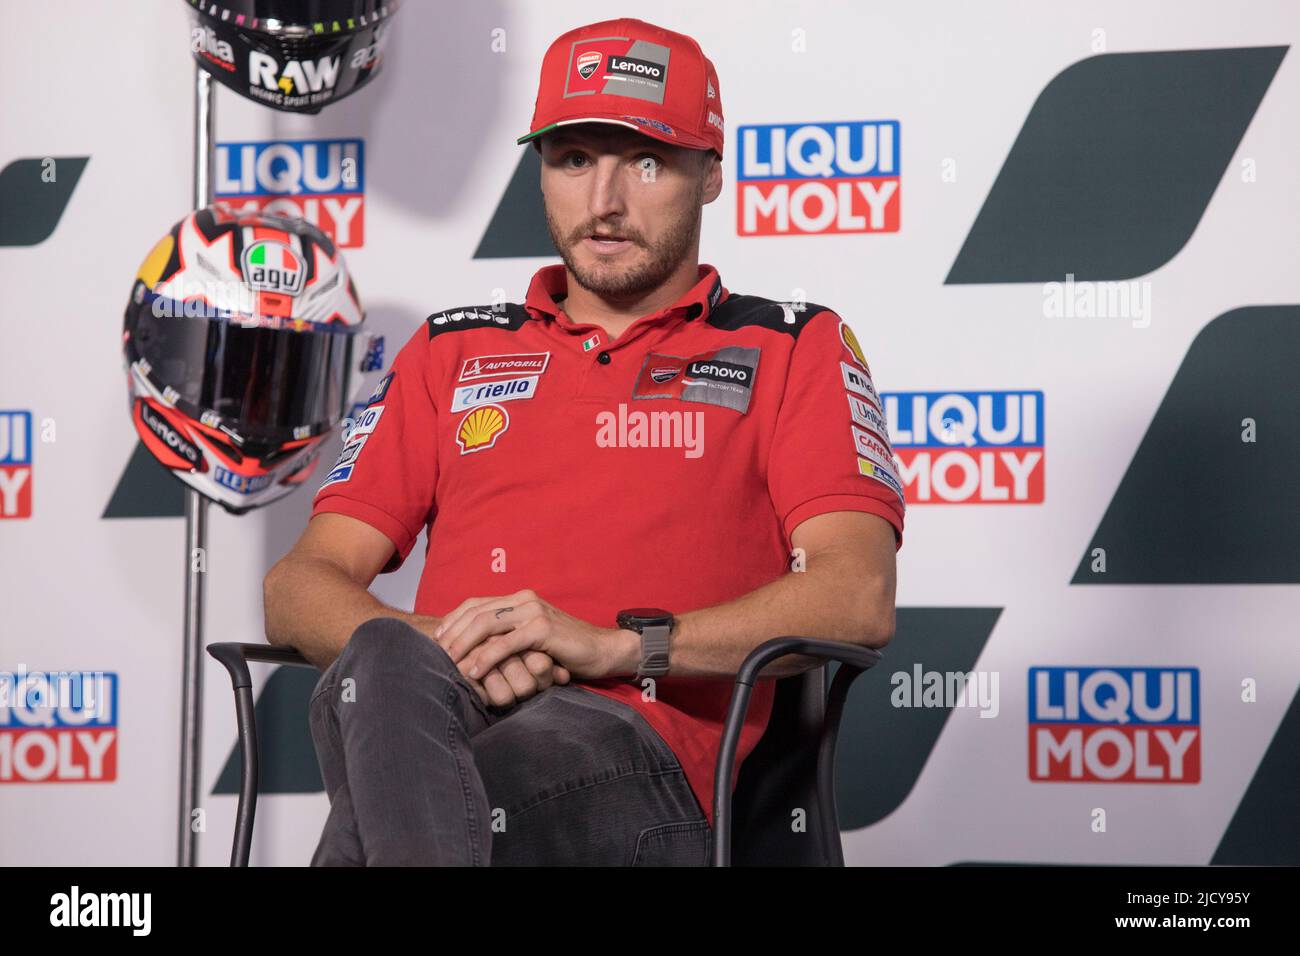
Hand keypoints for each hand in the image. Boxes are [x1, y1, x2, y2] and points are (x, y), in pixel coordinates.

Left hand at [407, 614, 569, 708]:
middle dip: (453, 633)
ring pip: (487, 624)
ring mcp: (534, 612)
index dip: (453, 620)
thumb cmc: (566, 649)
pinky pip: (507, 643)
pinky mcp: (543, 629)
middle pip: (477, 612)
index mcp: (519, 599)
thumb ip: (509, 635)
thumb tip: (477, 647)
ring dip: (464, 644)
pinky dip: (488, 657)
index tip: (437, 639)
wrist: (602, 650)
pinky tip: (475, 671)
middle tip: (436, 653)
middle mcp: (524, 600)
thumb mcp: (532, 638)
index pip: (476, 604)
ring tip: (448, 662)